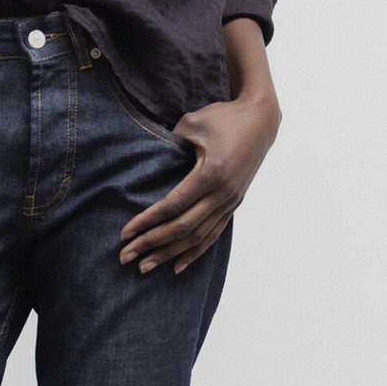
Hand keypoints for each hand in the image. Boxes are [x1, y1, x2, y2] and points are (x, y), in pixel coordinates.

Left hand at [117, 88, 280, 274]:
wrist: (261, 119)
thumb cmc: (223, 118)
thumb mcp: (192, 123)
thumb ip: (170, 145)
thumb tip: (149, 167)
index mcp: (211, 173)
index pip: (172, 206)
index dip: (147, 222)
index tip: (125, 233)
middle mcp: (223, 193)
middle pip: (182, 228)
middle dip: (151, 244)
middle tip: (125, 257)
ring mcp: (230, 202)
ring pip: (197, 237)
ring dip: (169, 254)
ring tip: (145, 267)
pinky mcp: (234, 204)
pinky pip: (212, 234)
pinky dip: (194, 252)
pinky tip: (177, 266)